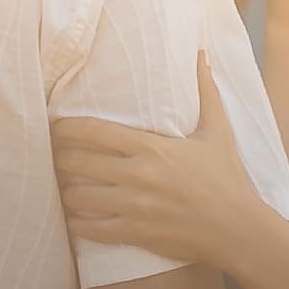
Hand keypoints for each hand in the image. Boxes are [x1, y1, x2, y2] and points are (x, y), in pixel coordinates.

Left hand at [53, 50, 271, 272]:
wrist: (239, 229)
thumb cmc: (228, 179)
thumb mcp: (218, 131)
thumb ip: (205, 91)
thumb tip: (202, 54)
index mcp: (152, 147)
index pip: (93, 131)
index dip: (65, 128)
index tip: (53, 126)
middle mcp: (138, 175)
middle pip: (77, 162)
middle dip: (58, 157)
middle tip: (50, 155)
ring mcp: (134, 207)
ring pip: (77, 197)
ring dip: (63, 191)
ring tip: (58, 186)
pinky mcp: (135, 234)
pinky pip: (90, 230)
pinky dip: (75, 224)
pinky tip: (72, 218)